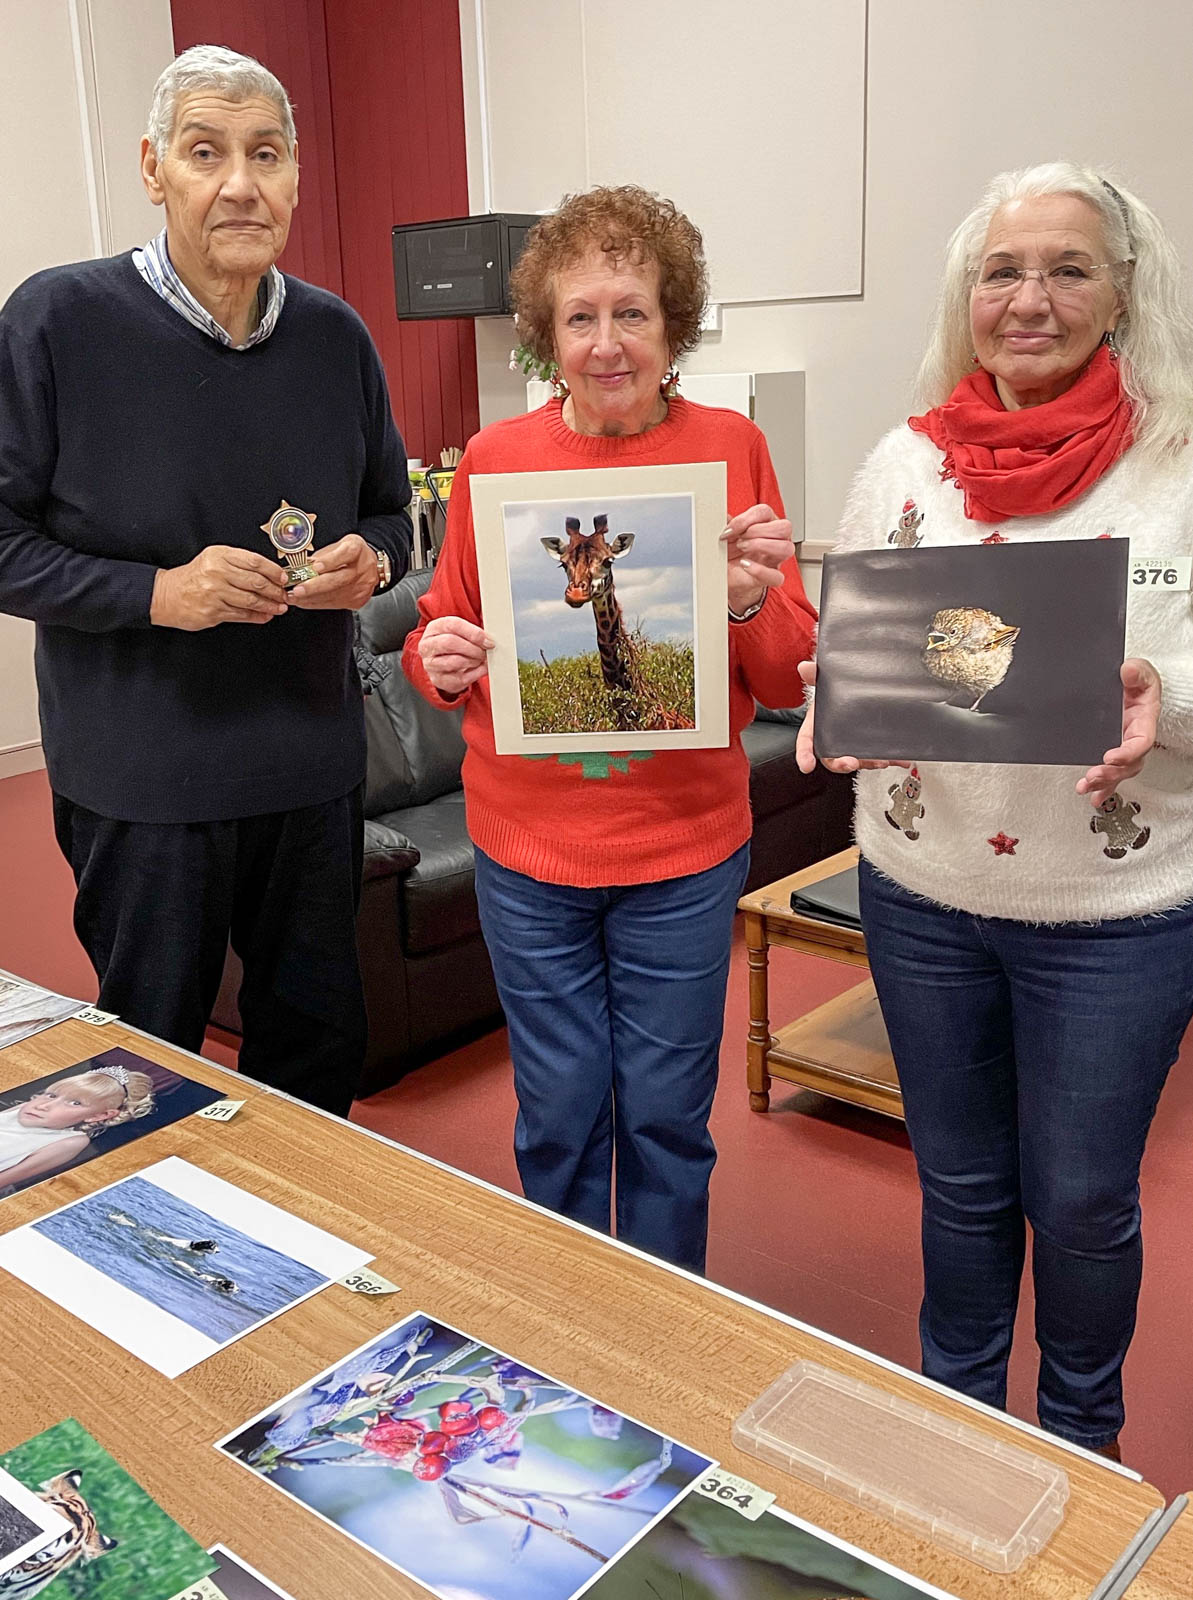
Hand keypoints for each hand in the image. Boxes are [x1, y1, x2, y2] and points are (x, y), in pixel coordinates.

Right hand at [150, 546, 287, 630]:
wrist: (167, 595)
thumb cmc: (195, 577)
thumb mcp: (214, 560)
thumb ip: (238, 563)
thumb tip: (270, 573)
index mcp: (219, 556)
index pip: (254, 561)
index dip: (273, 571)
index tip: (284, 577)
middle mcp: (217, 572)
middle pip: (255, 581)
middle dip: (275, 590)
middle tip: (285, 595)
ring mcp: (215, 593)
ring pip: (251, 600)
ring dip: (270, 605)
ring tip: (279, 607)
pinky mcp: (213, 611)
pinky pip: (242, 615)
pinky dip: (257, 617)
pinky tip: (265, 616)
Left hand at [287, 534, 378, 611]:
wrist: (373, 568)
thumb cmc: (352, 554)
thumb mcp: (338, 545)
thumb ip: (322, 555)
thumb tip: (302, 567)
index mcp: (356, 549)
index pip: (345, 554)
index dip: (329, 561)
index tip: (315, 567)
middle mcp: (361, 568)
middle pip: (339, 579)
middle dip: (315, 586)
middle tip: (298, 590)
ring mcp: (361, 586)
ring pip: (334, 595)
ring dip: (311, 597)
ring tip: (294, 597)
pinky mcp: (357, 600)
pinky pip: (334, 604)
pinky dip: (316, 603)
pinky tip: (304, 602)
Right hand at [418, 615, 494, 696]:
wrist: (439, 663)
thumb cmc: (452, 644)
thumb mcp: (458, 632)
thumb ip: (472, 633)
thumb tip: (489, 640)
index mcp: (434, 628)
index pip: (453, 625)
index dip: (474, 633)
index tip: (488, 640)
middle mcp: (428, 646)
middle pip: (450, 643)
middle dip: (473, 648)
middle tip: (485, 651)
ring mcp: (431, 664)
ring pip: (455, 661)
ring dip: (474, 661)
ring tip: (480, 659)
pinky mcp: (438, 680)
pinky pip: (460, 678)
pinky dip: (475, 673)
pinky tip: (479, 668)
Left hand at [722, 504, 792, 614]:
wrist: (724, 576)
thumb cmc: (729, 553)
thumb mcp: (726, 535)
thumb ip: (727, 524)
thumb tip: (724, 516)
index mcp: (765, 524)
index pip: (765, 512)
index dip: (747, 518)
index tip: (729, 529)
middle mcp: (775, 539)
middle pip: (784, 527)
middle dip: (758, 530)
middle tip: (739, 539)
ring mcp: (776, 559)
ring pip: (787, 548)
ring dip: (762, 545)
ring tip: (742, 549)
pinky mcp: (771, 577)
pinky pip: (777, 577)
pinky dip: (760, 571)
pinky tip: (745, 565)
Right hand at [795, 661, 912, 775]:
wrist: (855, 688)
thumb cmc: (835, 690)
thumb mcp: (825, 680)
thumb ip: (815, 674)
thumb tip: (805, 667)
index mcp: (818, 726)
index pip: (807, 742)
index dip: (804, 754)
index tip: (807, 765)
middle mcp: (834, 739)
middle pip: (832, 758)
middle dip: (841, 764)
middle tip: (851, 763)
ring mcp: (853, 744)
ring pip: (858, 760)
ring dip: (869, 763)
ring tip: (881, 761)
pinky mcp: (870, 745)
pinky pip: (880, 755)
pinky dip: (892, 759)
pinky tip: (902, 760)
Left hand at [1076, 657, 1160, 806]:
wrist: (1133, 686)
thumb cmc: (1139, 682)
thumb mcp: (1140, 671)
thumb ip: (1136, 671)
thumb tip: (1128, 670)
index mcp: (1144, 721)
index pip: (1141, 742)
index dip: (1127, 752)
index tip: (1111, 756)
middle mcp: (1135, 738)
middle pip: (1129, 764)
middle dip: (1111, 773)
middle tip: (1093, 776)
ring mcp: (1125, 748)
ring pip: (1119, 772)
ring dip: (1103, 783)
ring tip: (1085, 787)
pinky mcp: (1114, 753)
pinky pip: (1111, 775)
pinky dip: (1102, 788)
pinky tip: (1093, 797)